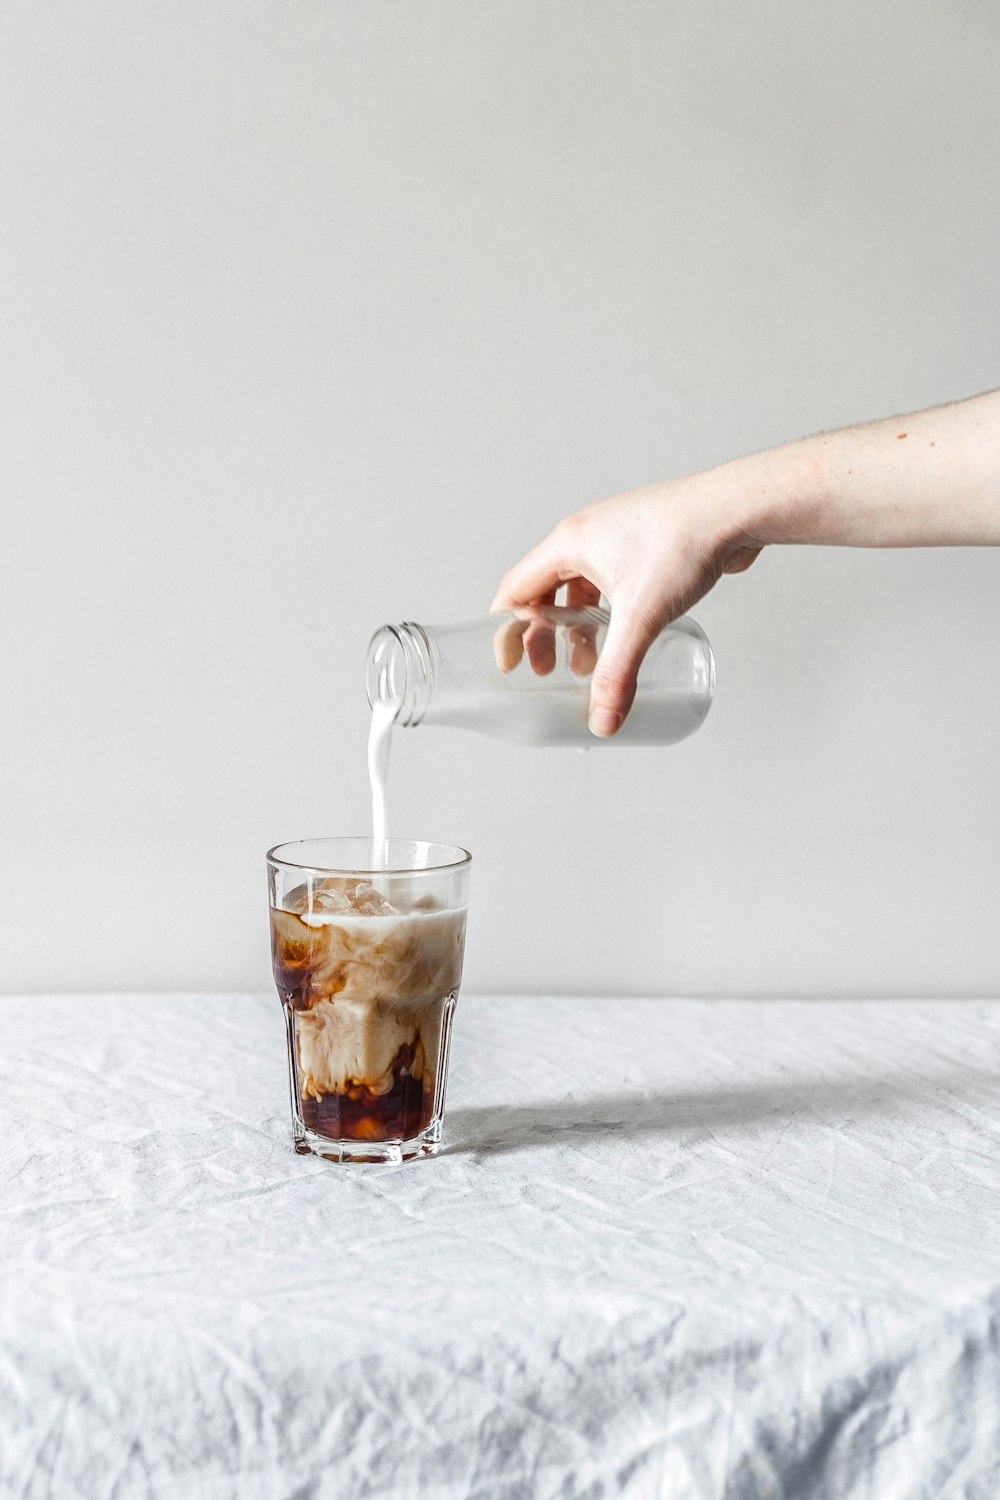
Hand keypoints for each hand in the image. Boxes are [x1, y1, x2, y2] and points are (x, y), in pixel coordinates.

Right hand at [492, 475, 762, 734]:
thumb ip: (619, 672)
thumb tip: (603, 719)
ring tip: (587, 664)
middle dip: (544, 636)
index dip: (507, 630)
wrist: (735, 510)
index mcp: (569, 544)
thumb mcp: (642, 616)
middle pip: (545, 592)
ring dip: (578, 628)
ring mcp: (616, 539)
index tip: (509, 663)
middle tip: (549, 671)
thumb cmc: (684, 542)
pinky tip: (623, 635)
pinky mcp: (643, 546)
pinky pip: (609, 583)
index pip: (516, 589)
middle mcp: (587, 536)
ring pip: (579, 589)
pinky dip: (605, 613)